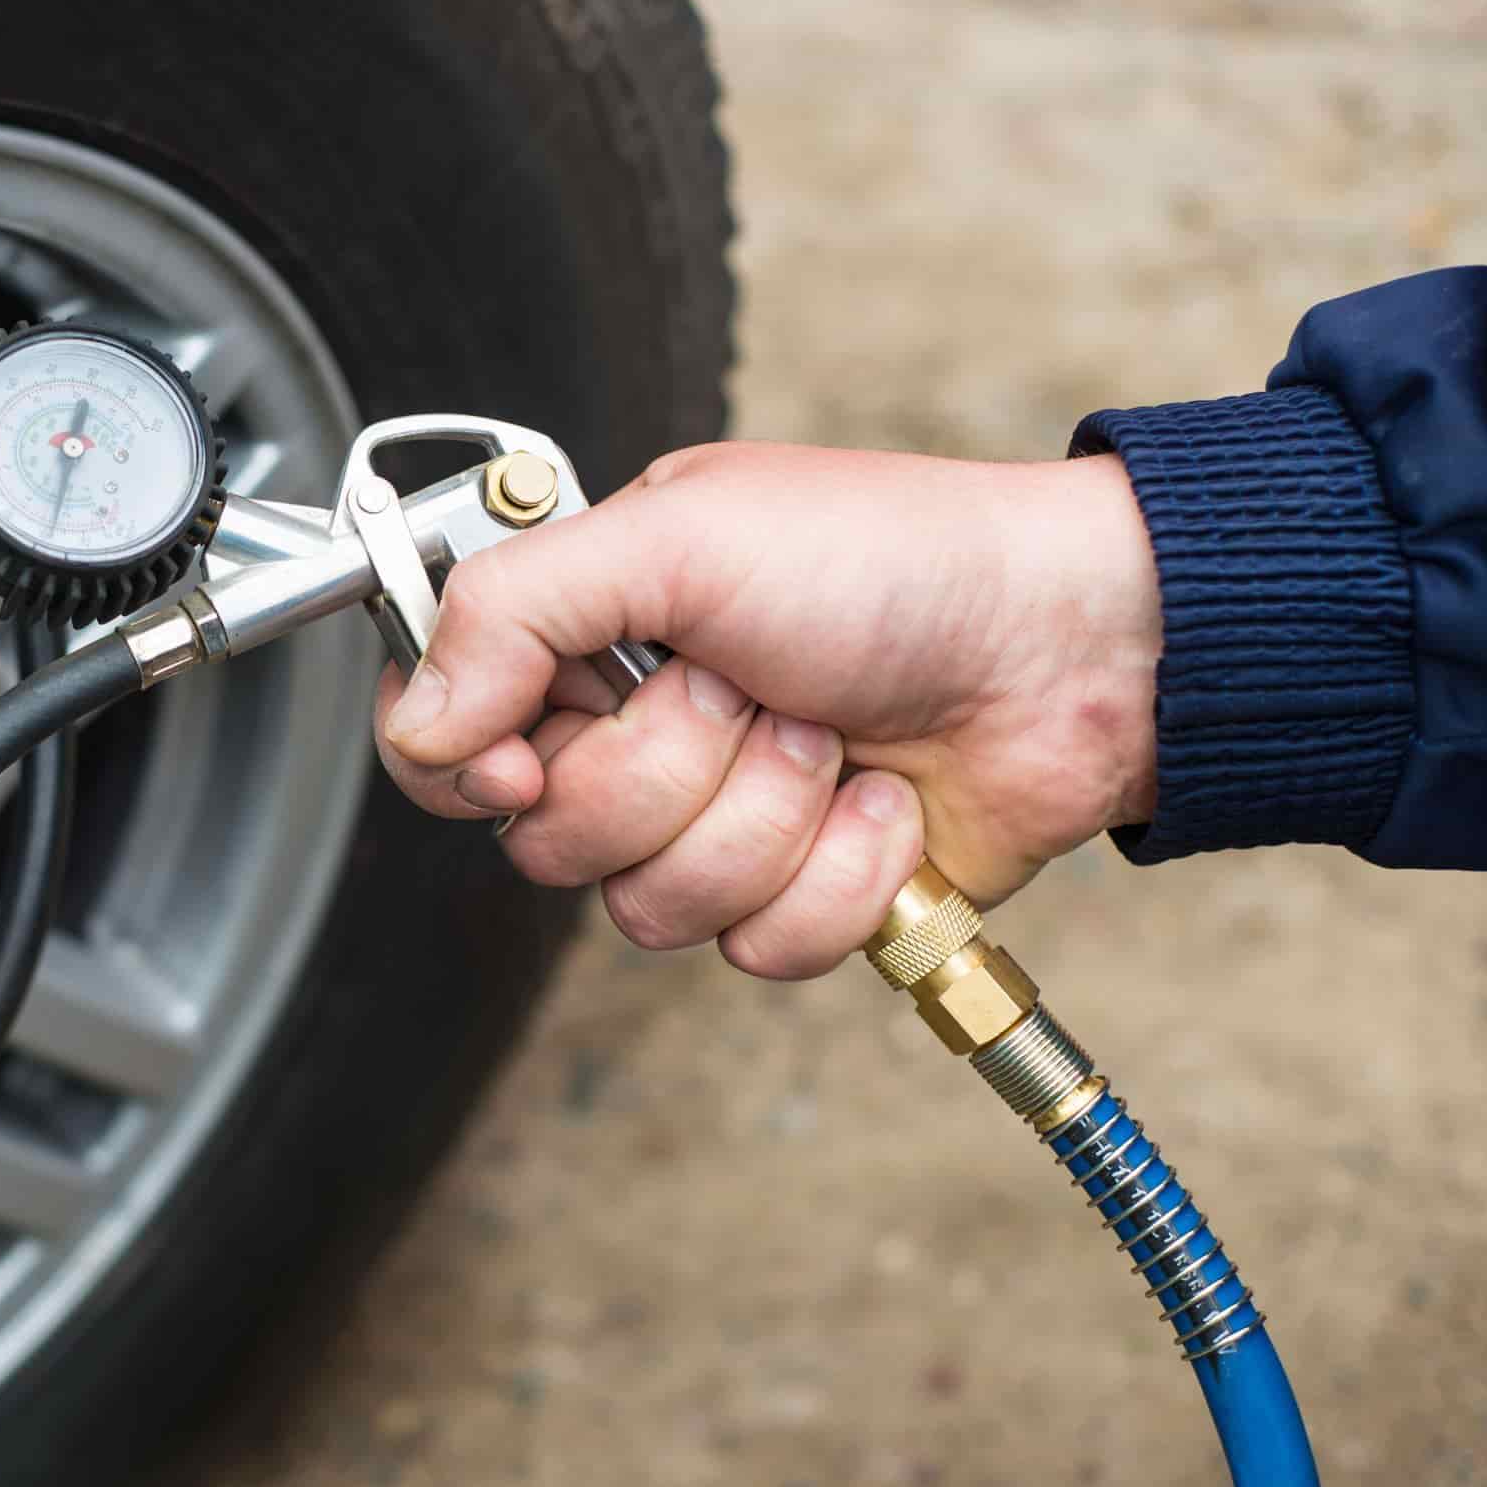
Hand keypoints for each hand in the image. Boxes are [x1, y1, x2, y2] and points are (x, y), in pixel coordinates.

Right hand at [373, 441, 1160, 977]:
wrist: (1072, 644)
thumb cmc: (892, 558)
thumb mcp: (679, 534)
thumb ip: (516, 609)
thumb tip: (415, 721)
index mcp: (585, 639)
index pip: (446, 745)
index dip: (477, 767)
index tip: (538, 749)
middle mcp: (634, 737)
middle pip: (551, 841)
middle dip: (672, 771)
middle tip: (749, 689)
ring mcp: (716, 826)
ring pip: (653, 910)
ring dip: (767, 820)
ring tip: (832, 737)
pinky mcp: (798, 899)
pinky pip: (759, 951)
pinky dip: (839, 878)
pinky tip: (884, 805)